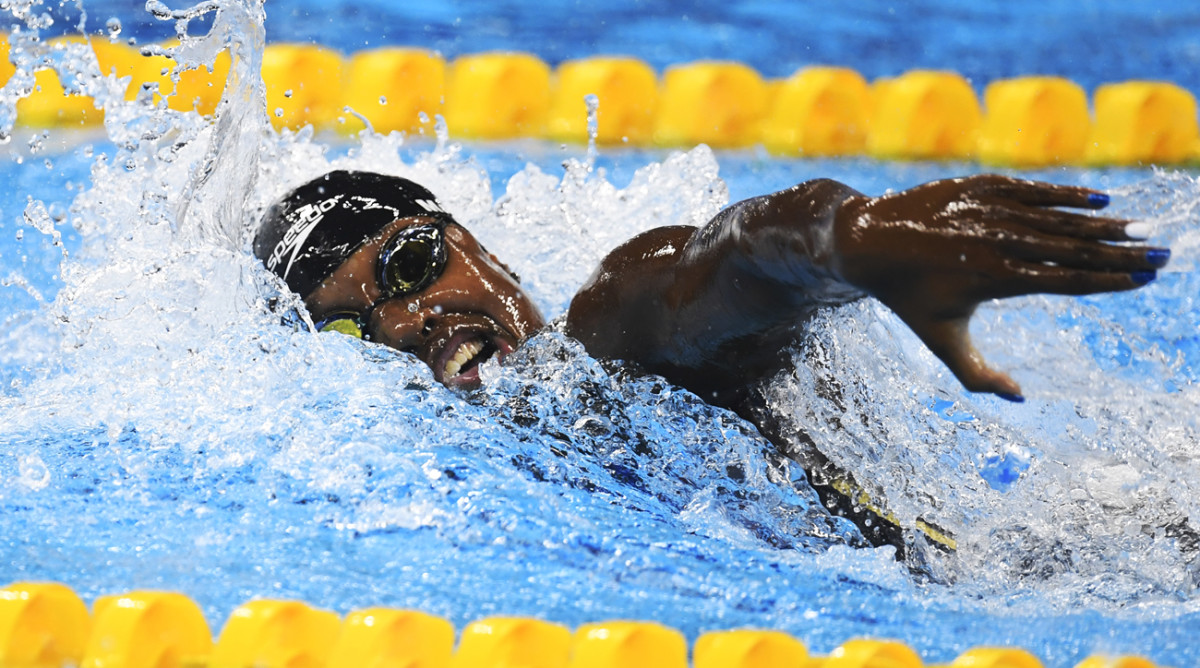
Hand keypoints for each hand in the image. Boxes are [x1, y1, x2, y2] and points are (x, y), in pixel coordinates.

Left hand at [832, 174, 1168, 399]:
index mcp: (994, 279)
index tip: (1145, 279)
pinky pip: (1033, 189)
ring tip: (1140, 230)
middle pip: (1072, 247)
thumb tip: (1020, 398)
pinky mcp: (981, 186)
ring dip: (1102, 224)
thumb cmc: (907, 298)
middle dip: (1122, 251)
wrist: (866, 243)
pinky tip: (1101, 201)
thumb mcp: (939, 341)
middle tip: (1162, 255)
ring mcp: (989, 210)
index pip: (1066, 280)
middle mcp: (996, 241)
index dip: (1110, 280)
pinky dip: (1067, 195)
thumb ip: (978, 375)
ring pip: (1057, 217)